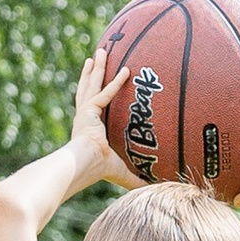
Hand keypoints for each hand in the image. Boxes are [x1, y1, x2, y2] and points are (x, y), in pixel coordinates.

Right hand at [69, 45, 126, 187]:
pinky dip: (116, 82)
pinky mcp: (89, 111)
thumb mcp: (122, 172)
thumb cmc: (98, 171)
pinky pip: (105, 93)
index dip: (94, 92)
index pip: (92, 105)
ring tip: (100, 52)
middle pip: (88, 88)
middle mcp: (85, 117)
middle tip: (94, 58)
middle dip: (91, 73)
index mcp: (88, 128)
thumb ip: (138, 177)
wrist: (83, 167)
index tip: (96, 80)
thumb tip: (156, 188)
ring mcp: (85, 112)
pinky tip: (126, 71)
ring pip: (92, 84)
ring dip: (97, 67)